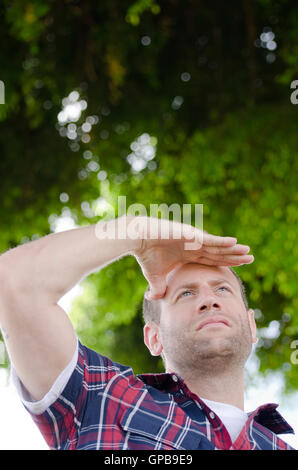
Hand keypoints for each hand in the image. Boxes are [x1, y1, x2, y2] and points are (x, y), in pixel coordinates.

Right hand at [132, 216, 253, 299]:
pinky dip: (221, 242)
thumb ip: (158, 287)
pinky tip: (234, 243)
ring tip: (247, 251)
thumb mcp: (155, 276)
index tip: (240, 266)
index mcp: (189, 254)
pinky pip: (209, 240)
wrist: (137, 239)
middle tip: (251, 258)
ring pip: (217, 246)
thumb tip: (153, 298)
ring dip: (233, 249)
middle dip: (235, 256)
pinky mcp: (190, 235)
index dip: (226, 263)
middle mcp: (194, 246)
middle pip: (219, 253)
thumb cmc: (145, 255)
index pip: (212, 260)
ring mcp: (193, 239)